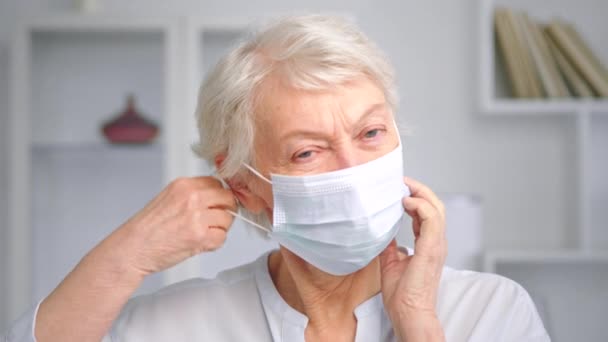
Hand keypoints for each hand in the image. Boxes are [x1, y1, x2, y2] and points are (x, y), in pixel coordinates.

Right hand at [118, 176, 236, 276]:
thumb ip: (192, 195)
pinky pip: (222, 237)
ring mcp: (196, 216)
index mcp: (184, 185)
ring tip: (202, 235)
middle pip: (228, 198)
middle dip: (225, 211)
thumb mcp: (169, 198)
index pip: (218, 183)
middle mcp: (192, 197)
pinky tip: (199, 244)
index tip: (216, 206)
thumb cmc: (148, 228)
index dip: (219, 197)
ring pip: (228, 219)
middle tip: (214, 222)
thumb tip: (217, 197)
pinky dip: (214, 244)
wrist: (132, 248)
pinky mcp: (200, 236)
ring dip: (219, 229)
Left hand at [379, 177, 446, 340]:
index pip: (427, 213)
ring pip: (436, 208)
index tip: (399, 190)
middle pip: (435, 205)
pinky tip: (406, 202)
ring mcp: (436, 245)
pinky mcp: (431, 249)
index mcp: (428, 245)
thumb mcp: (391, 262)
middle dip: (419, 190)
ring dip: (420, 193)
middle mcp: (436, 242)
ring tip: (403, 187)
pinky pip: (431, 219)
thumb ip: (390, 246)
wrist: (409, 313)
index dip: (415, 198)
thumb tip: (382, 233)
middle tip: (402, 181)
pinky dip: (420, 206)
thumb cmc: (403, 295)